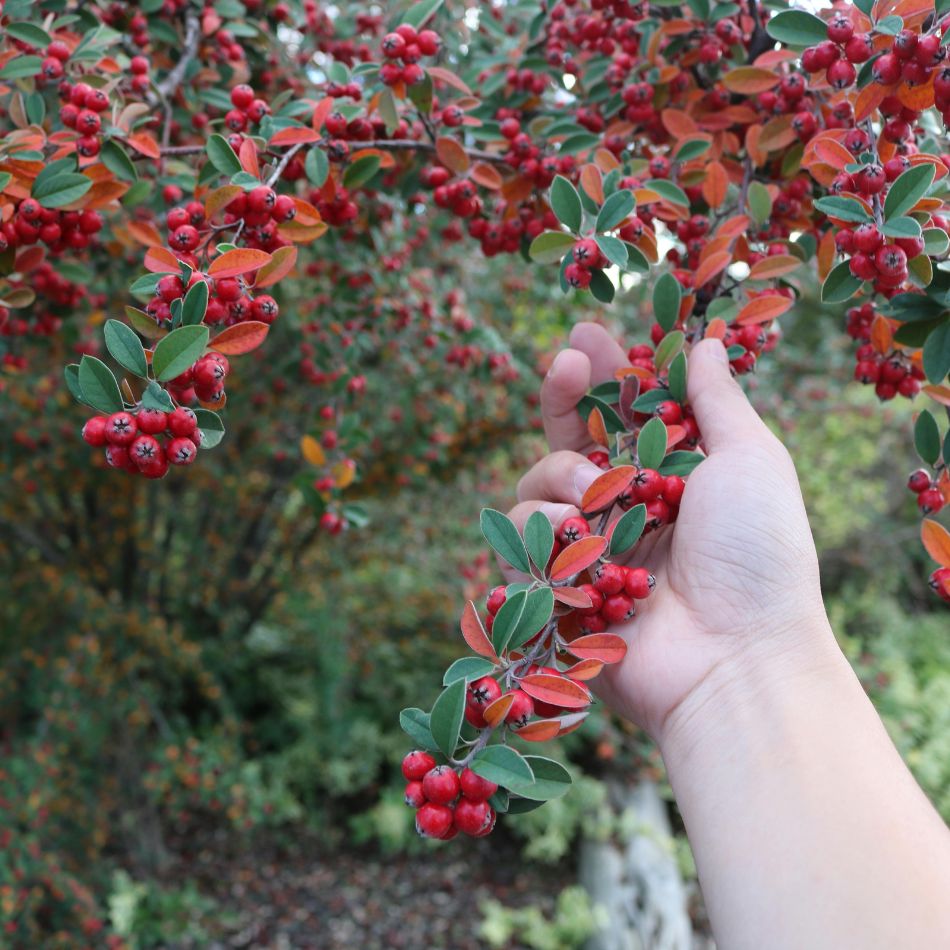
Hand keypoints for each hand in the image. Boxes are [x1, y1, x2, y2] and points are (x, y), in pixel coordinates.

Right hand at [508, 322, 833, 740]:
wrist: (734, 657)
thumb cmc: (756, 555)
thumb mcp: (751, 461)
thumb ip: (718, 399)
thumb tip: (705, 342)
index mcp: (672, 478)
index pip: (625, 415)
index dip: (603, 374)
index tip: (585, 334)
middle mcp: (626, 509)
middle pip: (571, 440)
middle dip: (563, 398)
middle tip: (563, 363)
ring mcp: (589, 549)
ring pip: (538, 485)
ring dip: (560, 476)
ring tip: (593, 500)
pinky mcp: (558, 588)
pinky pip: (522, 540)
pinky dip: (544, 532)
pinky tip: (575, 541)